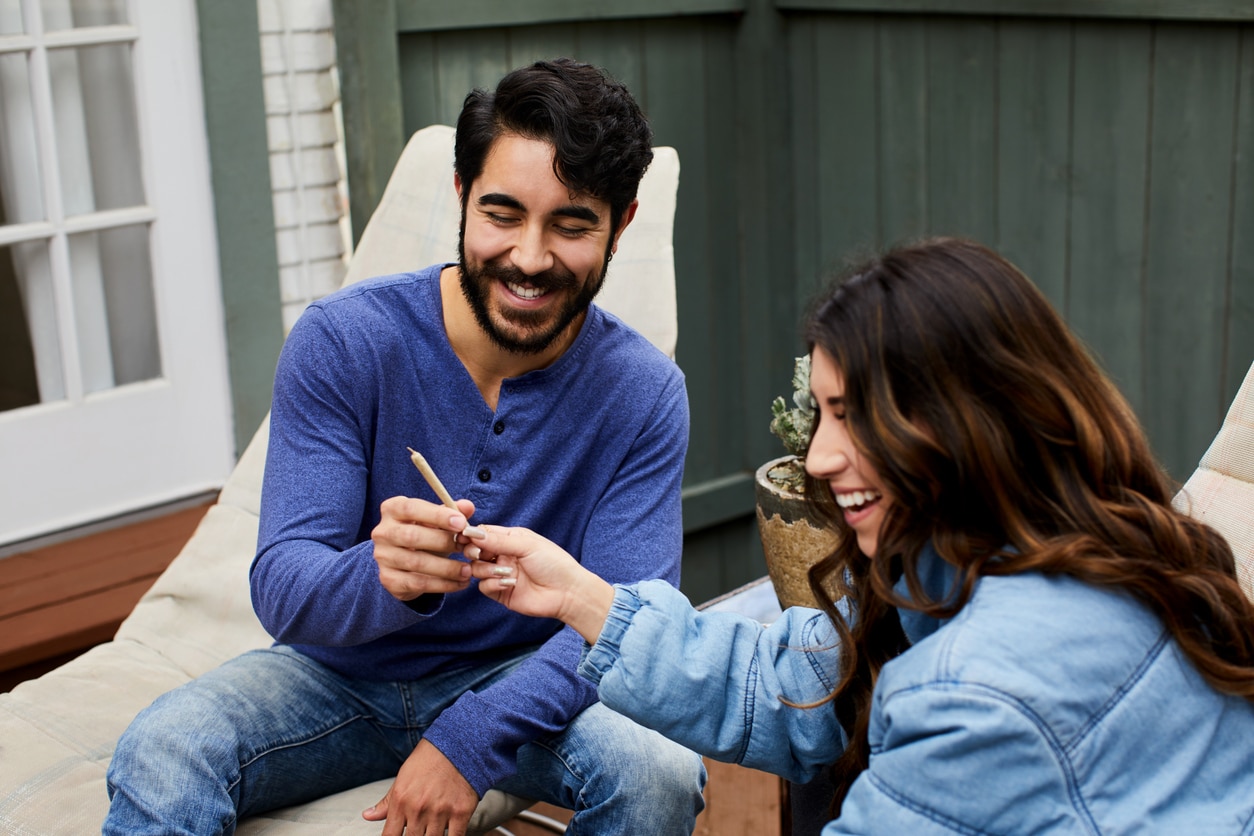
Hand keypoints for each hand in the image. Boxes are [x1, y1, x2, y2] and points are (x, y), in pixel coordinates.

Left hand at [362, 739, 478, 835]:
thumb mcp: (402, 778)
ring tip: (432, 830)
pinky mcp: (461, 812)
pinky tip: (449, 834)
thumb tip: (367, 816)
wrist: (458, 745)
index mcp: (401, 800)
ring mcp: (440, 811)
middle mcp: (419, 808)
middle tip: (419, 831)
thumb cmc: (429, 761)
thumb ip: (386, 802)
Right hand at [371, 496, 478, 600]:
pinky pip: (417, 583)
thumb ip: (453, 511)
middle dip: (443, 542)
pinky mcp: (388, 579)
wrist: (406, 563)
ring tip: (468, 570)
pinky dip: (443, 584)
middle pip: (411, 536)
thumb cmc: (425, 533)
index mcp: (393, 509)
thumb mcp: (438, 520)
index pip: (411, 508)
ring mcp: (383, 557)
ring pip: (416, 562)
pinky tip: (460, 583)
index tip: (462, 523)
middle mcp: (382, 532)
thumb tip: (468, 506)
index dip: (437, 515)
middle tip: (467, 547)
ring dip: (447, 568)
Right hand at [468, 525, 614, 642]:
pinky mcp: (501, 592)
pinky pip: (484, 587)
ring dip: (487, 569)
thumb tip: (471, 532)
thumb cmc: (554, 563)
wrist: (567, 592)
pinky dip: (493, 584)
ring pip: (477, 569)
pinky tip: (510, 583)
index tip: (464, 536)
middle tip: (479, 553)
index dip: (472, 535)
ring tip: (507, 571)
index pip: (484, 533)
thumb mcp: (527, 545)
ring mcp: (501, 574)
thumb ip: (498, 540)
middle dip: (473, 551)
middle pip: (475, 551)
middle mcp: (503, 556)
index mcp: (510, 539)